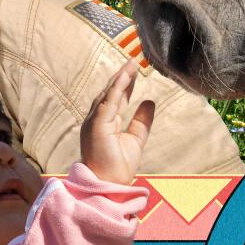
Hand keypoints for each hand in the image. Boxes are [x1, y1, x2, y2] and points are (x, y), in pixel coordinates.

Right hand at [80, 60, 154, 184]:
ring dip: (119, 78)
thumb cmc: (118, 166)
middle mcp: (96, 119)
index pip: (115, 98)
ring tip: (131, 64)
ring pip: (107, 94)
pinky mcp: (96, 124)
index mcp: (104, 122)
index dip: (125, 84)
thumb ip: (142, 121)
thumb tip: (150, 102)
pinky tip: (124, 78)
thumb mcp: (136, 139)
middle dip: (121, 76)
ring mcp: (94, 121)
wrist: (109, 183)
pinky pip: (107, 102)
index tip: (135, 71)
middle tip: (133, 61)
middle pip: (109, 92)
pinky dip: (116, 89)